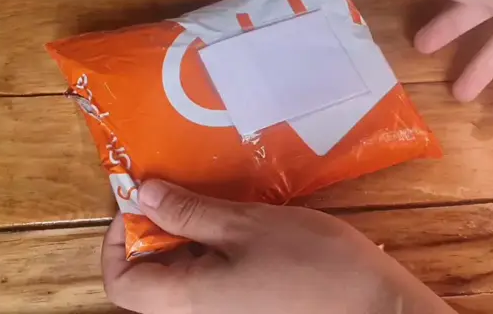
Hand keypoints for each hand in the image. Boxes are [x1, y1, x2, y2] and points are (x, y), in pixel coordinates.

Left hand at [102, 180, 454, 313]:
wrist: (376, 307)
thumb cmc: (310, 263)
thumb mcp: (245, 225)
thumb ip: (187, 213)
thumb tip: (141, 195)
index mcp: (185, 300)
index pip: (120, 283)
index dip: (116, 241)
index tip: (140, 201)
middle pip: (149, 278)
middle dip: (154, 231)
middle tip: (176, 190)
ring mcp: (223, 312)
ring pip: (181, 275)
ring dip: (184, 235)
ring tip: (207, 199)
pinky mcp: (245, 305)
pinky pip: (210, 277)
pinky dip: (210, 247)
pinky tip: (234, 221)